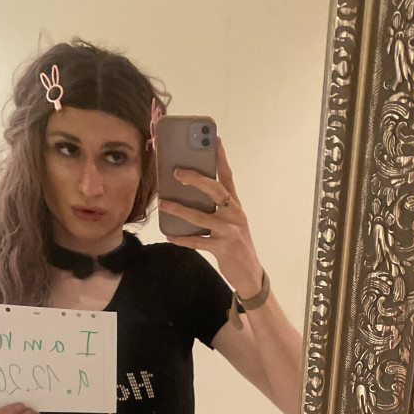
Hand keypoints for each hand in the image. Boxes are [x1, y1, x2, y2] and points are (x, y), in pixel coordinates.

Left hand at [159, 137, 263, 295]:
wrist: (250, 274)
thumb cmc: (236, 244)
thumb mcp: (231, 223)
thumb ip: (216, 209)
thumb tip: (189, 195)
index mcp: (236, 206)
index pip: (228, 177)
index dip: (221, 158)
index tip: (214, 139)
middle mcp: (234, 215)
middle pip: (215, 191)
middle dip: (196, 179)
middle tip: (177, 171)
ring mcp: (229, 232)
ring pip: (201, 217)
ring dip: (180, 210)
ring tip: (163, 203)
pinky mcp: (222, 248)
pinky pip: (197, 242)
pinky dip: (182, 239)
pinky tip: (170, 235)